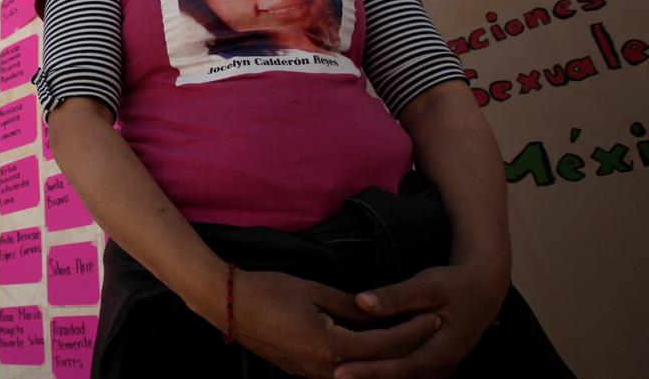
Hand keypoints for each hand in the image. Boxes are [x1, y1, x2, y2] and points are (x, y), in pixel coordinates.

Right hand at [231, 270, 442, 378]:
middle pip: (379, 366)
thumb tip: (378, 311)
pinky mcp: (304, 373)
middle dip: (408, 350)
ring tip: (411, 342)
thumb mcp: (314, 291)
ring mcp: (313, 374)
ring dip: (388, 359)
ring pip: (363, 374)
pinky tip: (375, 349)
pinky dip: (365, 363)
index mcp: (330, 346)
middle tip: (431, 332)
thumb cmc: (268, 291)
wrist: (228, 306)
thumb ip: (350, 305)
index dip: (412, 331)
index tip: (433, 317)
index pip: (384, 344)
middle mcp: (326, 369)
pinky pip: (345, 373)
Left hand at [333, 262, 508, 378]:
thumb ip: (395, 296)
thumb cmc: (454, 284)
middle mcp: (443, 366)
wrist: (484, 289)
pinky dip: (386, 373)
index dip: (369, 370)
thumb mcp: (426, 285)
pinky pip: (407, 374)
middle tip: (333, 376)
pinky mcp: (434, 365)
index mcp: (444, 349)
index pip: (401, 367)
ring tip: (341, 376)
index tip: (340, 370)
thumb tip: (361, 302)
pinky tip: (361, 370)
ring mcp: (441, 368)